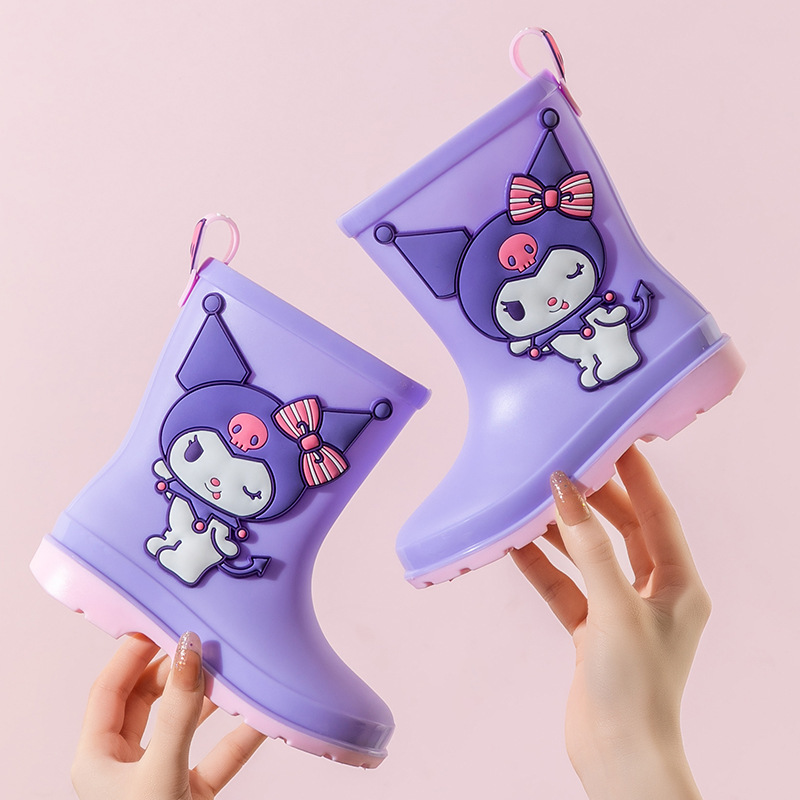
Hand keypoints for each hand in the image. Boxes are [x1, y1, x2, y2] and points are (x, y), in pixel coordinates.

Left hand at [72, 633, 265, 799]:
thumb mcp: (160, 772)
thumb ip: (178, 713)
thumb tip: (189, 651)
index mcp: (97, 758)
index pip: (110, 688)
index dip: (134, 653)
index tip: (162, 622)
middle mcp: (124, 765)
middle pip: (148, 700)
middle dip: (177, 671)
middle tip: (203, 644)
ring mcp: (159, 779)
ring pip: (184, 724)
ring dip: (210, 700)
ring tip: (233, 671)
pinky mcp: (191, 795)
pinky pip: (216, 755)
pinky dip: (238, 736)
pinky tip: (260, 717)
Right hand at [512, 446, 710, 799]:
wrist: (617, 757)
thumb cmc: (635, 686)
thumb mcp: (615, 607)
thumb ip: (589, 547)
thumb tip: (566, 491)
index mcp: (679, 584)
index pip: (657, 514)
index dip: (636, 475)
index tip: (612, 439)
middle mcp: (653, 593)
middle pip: (621, 531)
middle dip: (592, 501)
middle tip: (562, 466)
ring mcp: (620, 612)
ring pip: (588, 558)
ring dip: (561, 532)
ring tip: (532, 500)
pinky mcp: (591, 631)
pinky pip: (565, 587)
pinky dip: (543, 566)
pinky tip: (516, 545)